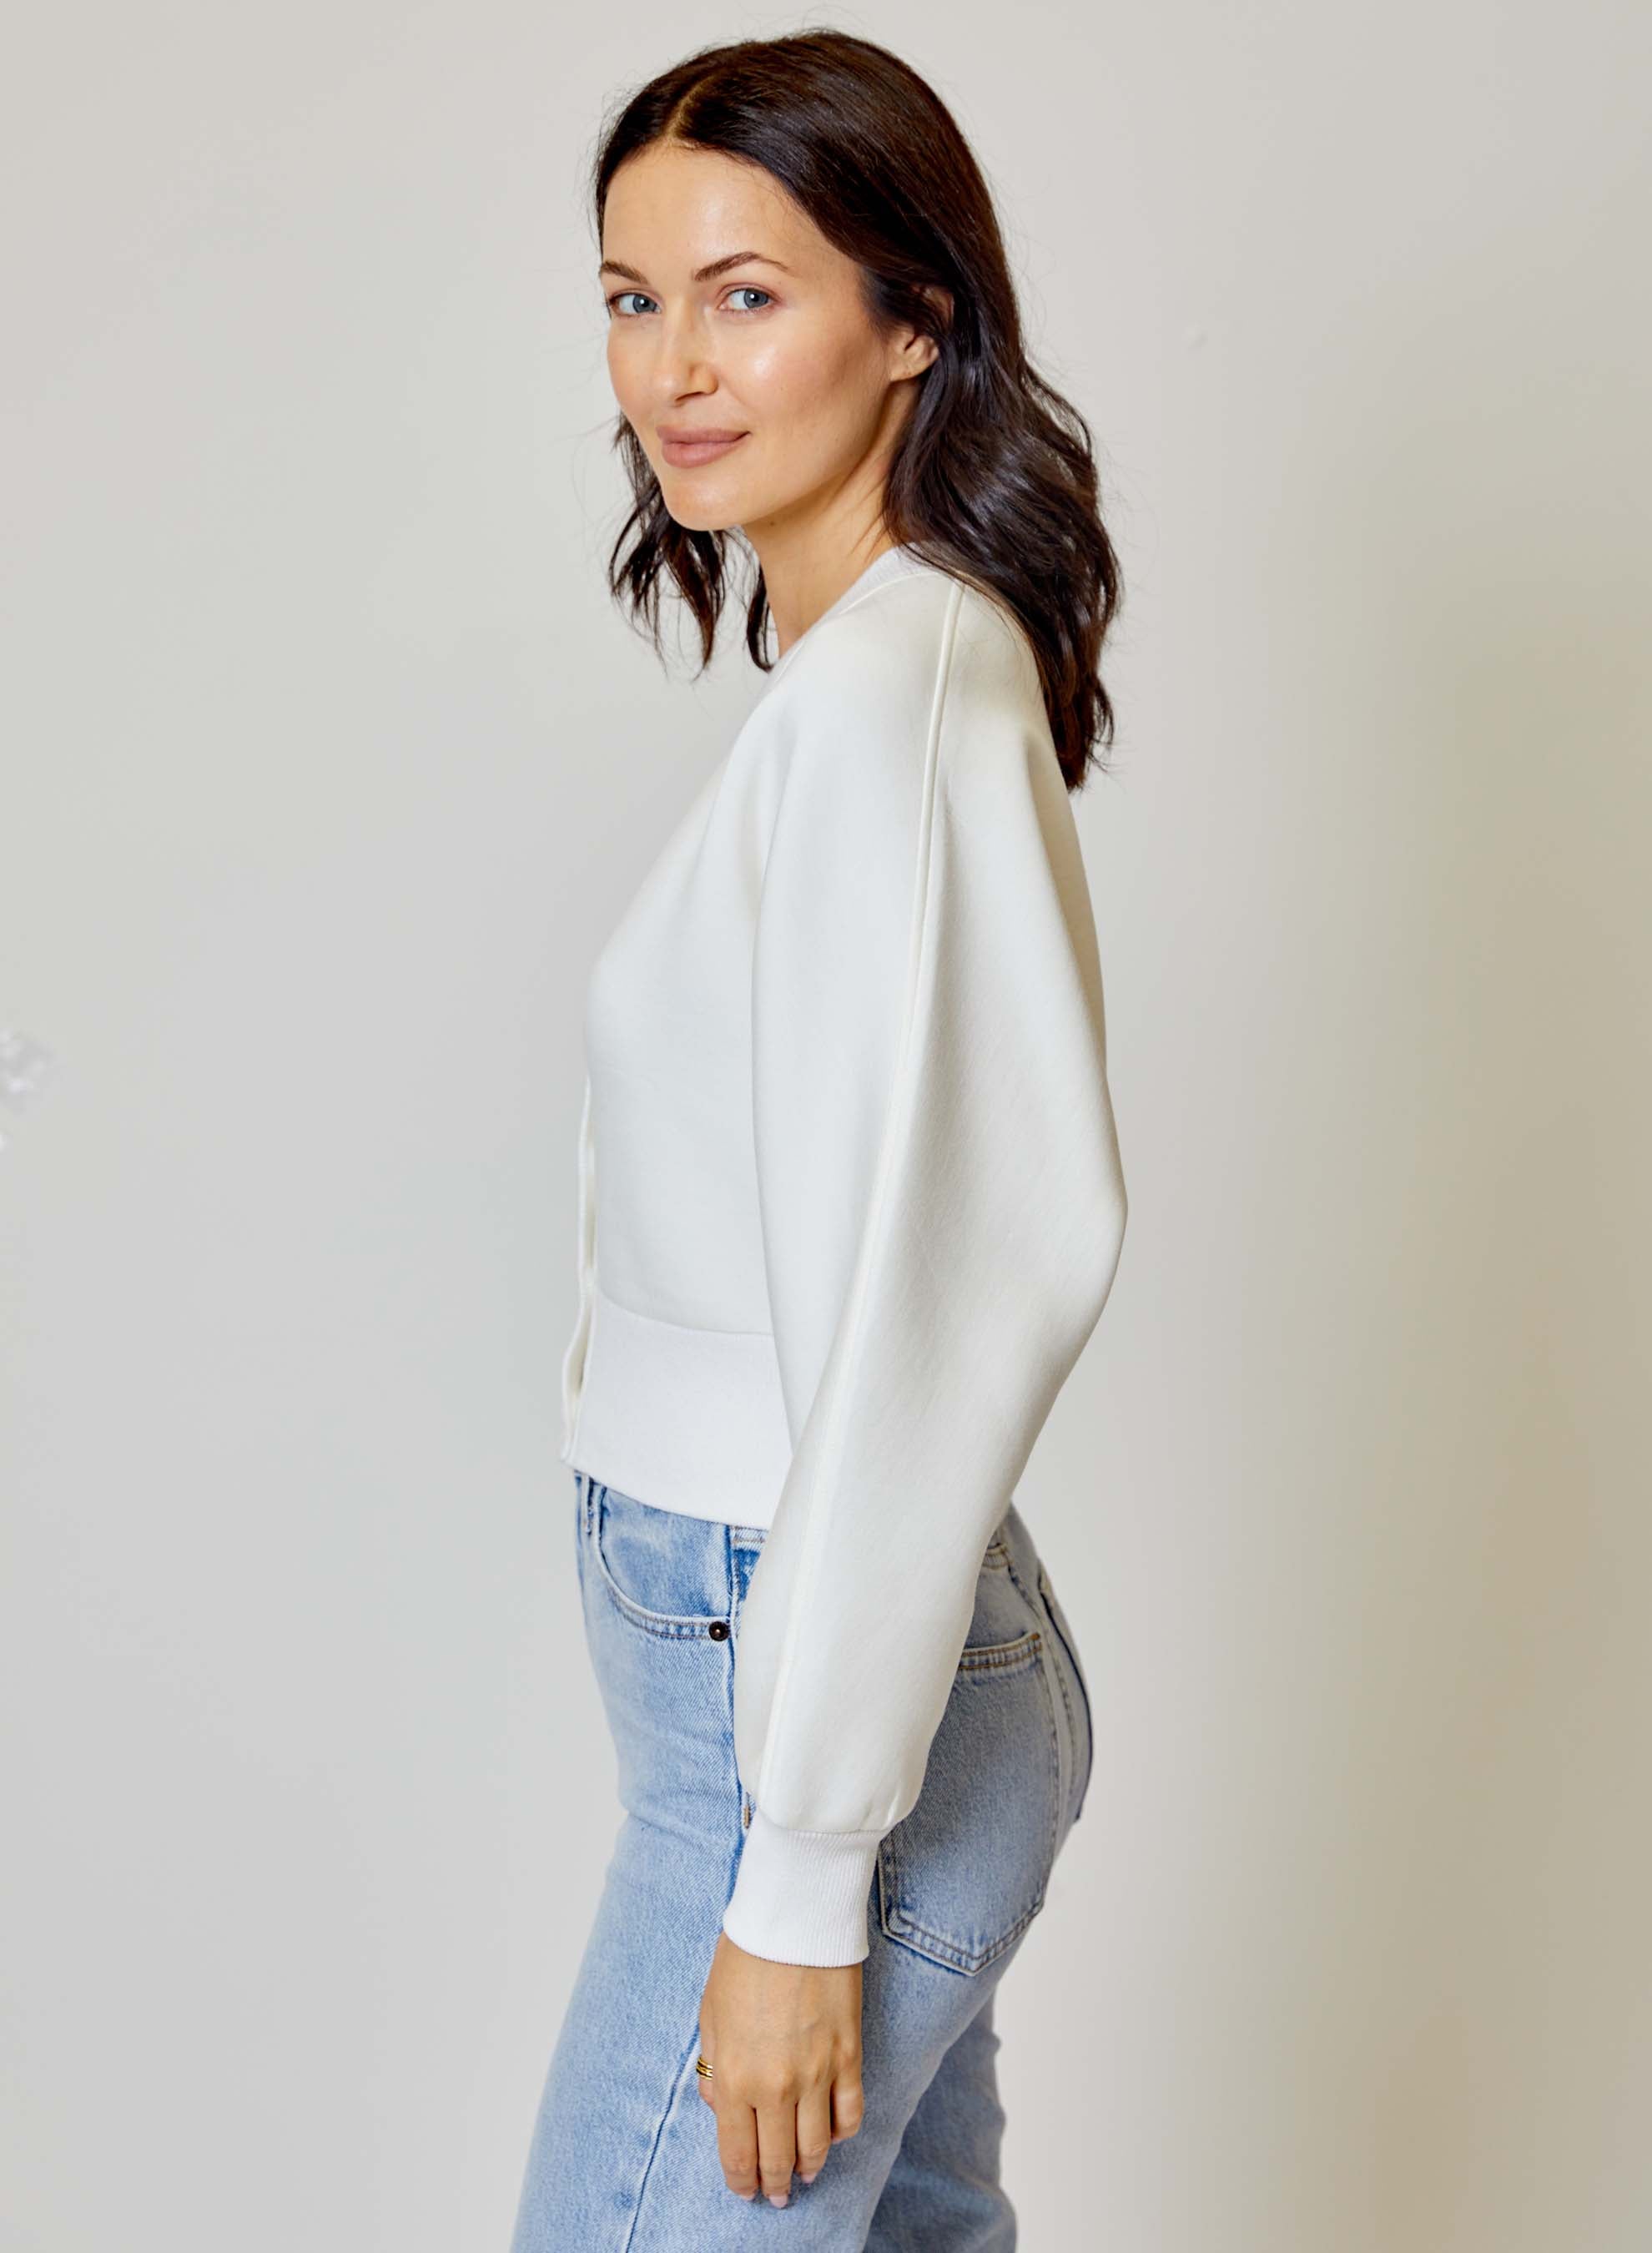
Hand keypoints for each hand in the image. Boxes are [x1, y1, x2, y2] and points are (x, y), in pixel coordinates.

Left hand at [696, 1929, 865, 2206]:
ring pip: (817, 2146)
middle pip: (779, 2159)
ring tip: (805, 2175)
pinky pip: (851, 2113)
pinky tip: (834, 2136)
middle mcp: (776, 2087)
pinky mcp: (849, 2055)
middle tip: (777, 2194)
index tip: (745, 2190)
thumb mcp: (710, 2013)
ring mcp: (817, 2074)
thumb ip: (714, 2066)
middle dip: (775, 2184)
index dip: (742, 2181)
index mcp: (735, 2077)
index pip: (738, 2154)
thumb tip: (720, 2105)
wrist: (794, 1918)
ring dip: (810, 2168)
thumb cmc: (744, 1958)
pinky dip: (842, 2133)